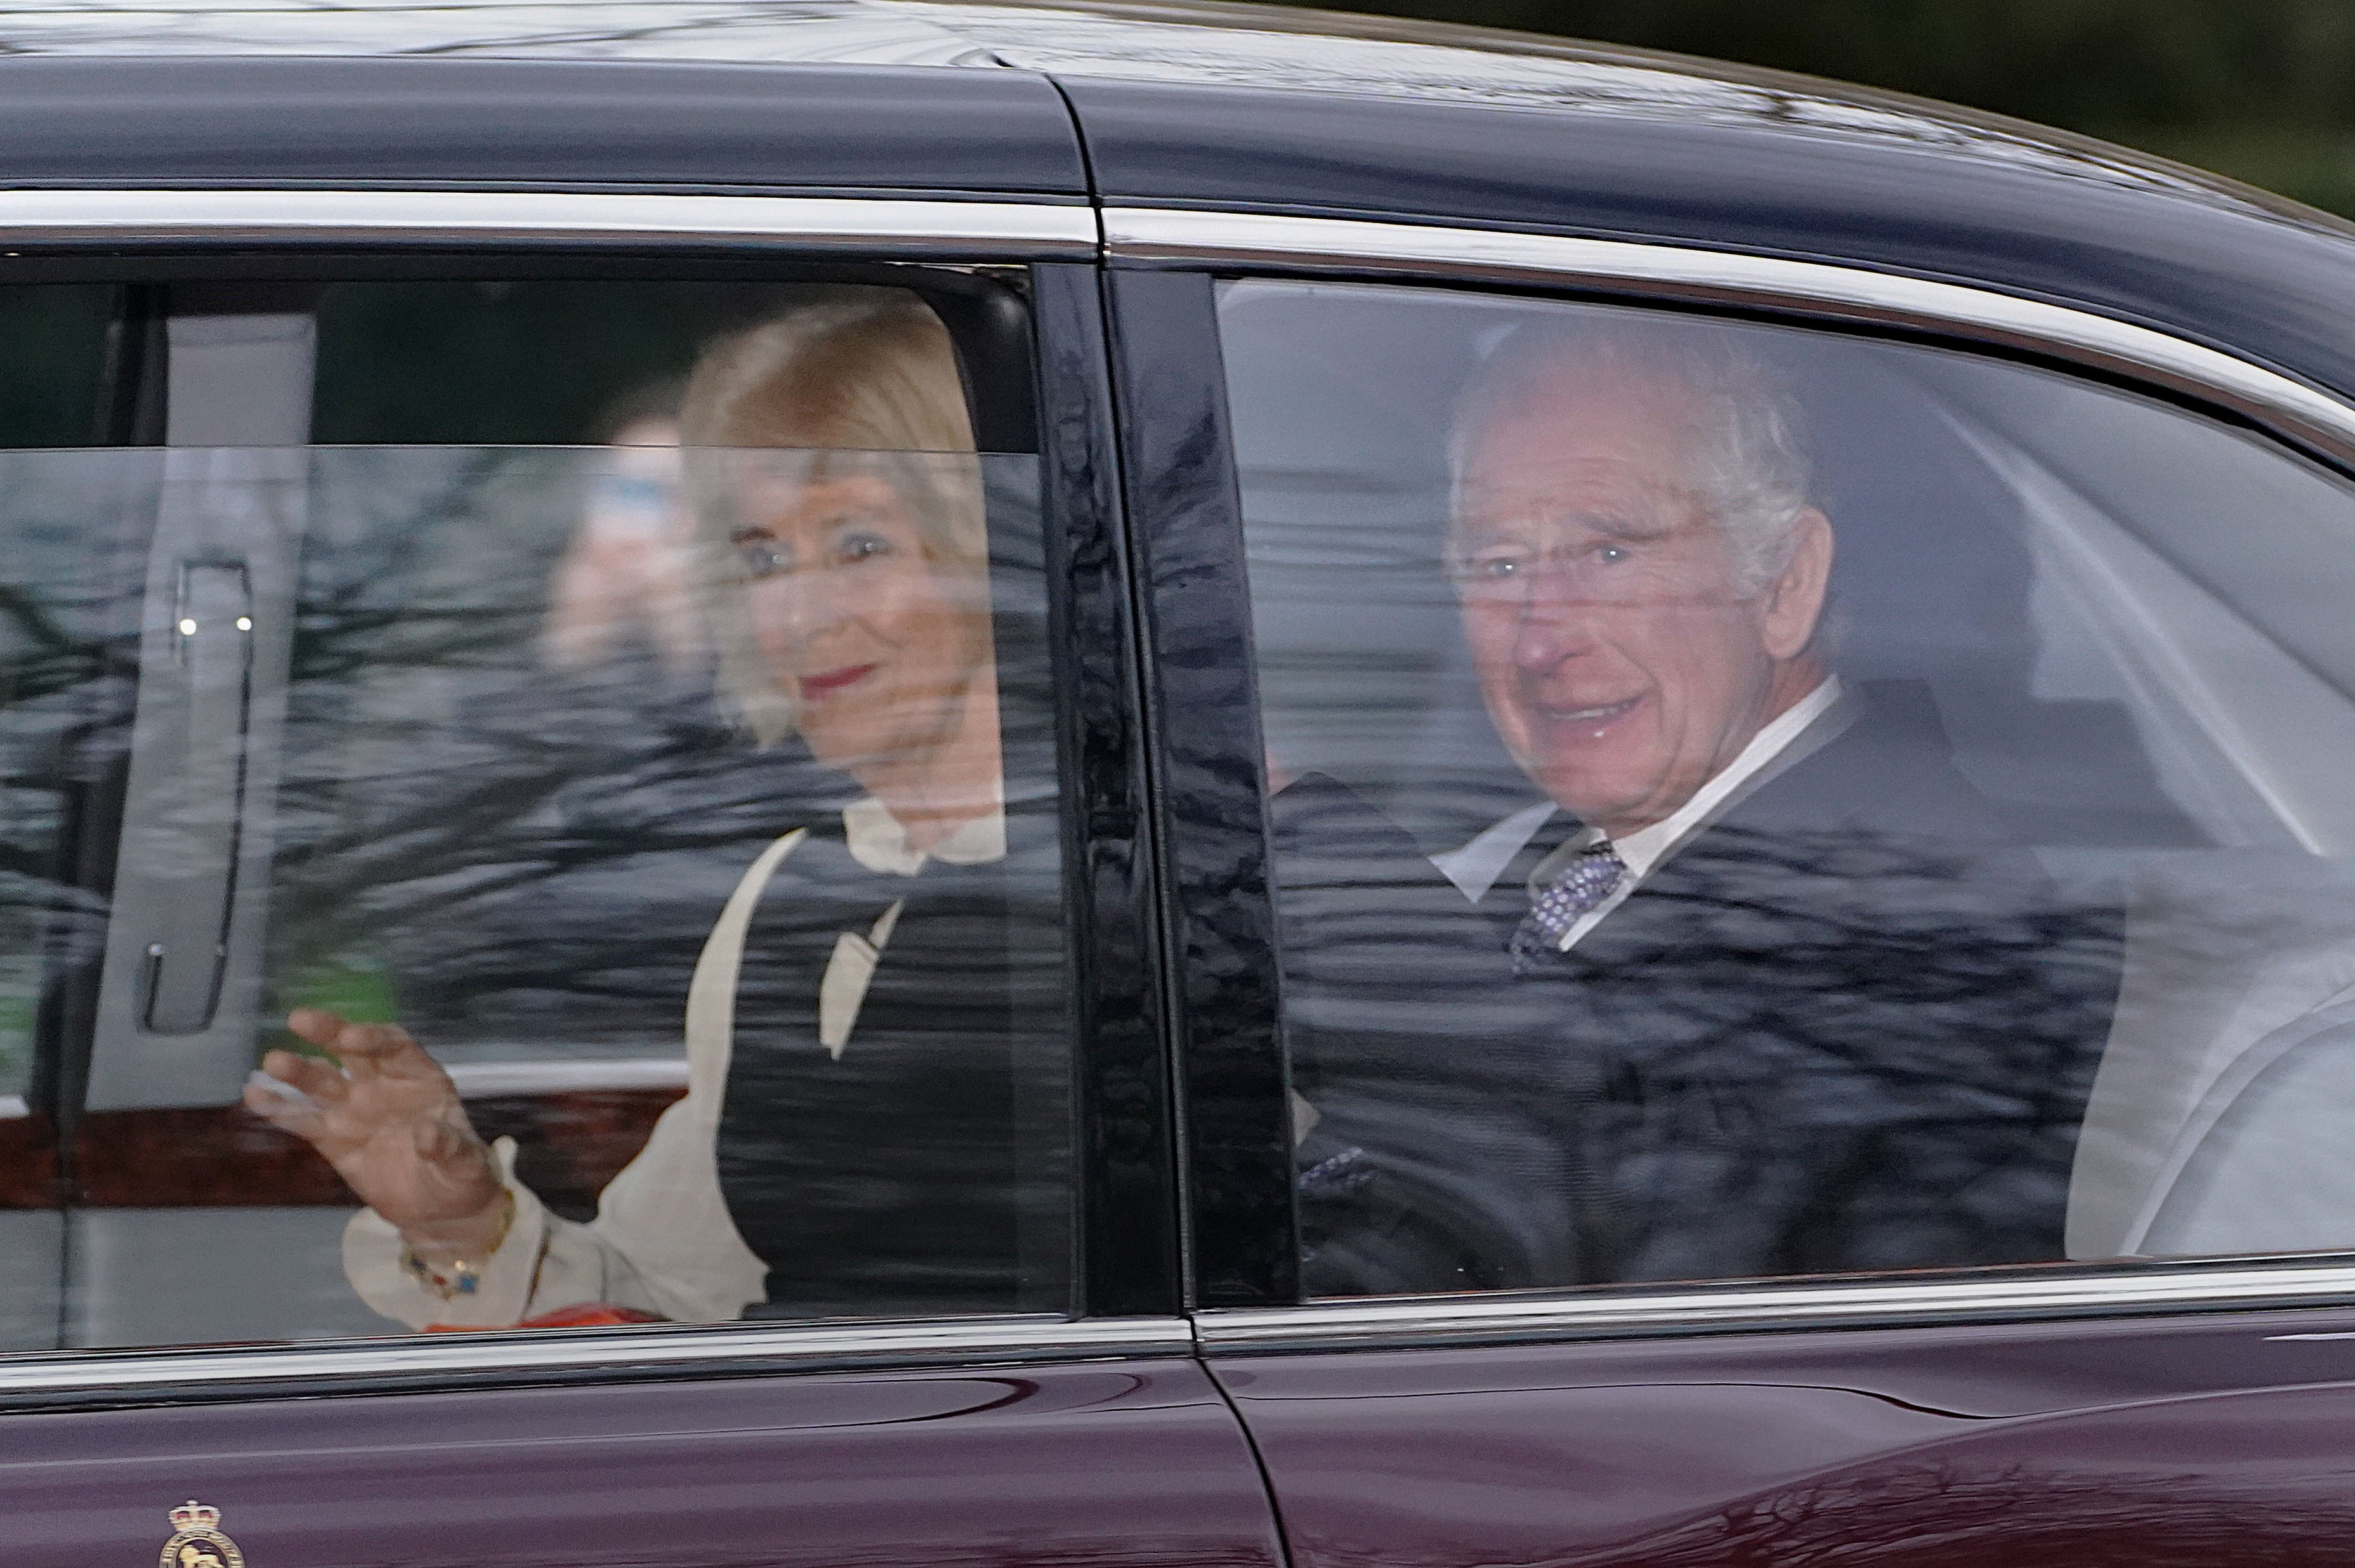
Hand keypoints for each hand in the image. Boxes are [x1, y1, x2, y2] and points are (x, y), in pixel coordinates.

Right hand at [243, 1008, 506, 1257]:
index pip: (395, 1047)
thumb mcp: (467, 1165)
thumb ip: (450, 1147)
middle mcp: (383, 1086)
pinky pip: (305, 1121)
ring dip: (298, 1071)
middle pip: (352, 1052)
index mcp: (420, 1079)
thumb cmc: (462, 1175)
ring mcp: (356, 1111)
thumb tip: (427, 1133)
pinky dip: (281, 1109)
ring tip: (274, 1061)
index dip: (374, 1039)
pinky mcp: (334, 1141)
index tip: (352, 1041)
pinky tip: (255, 1095)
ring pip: (323, 1083)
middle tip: (299, 1019)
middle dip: (329, 1034)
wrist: (440, 1211)